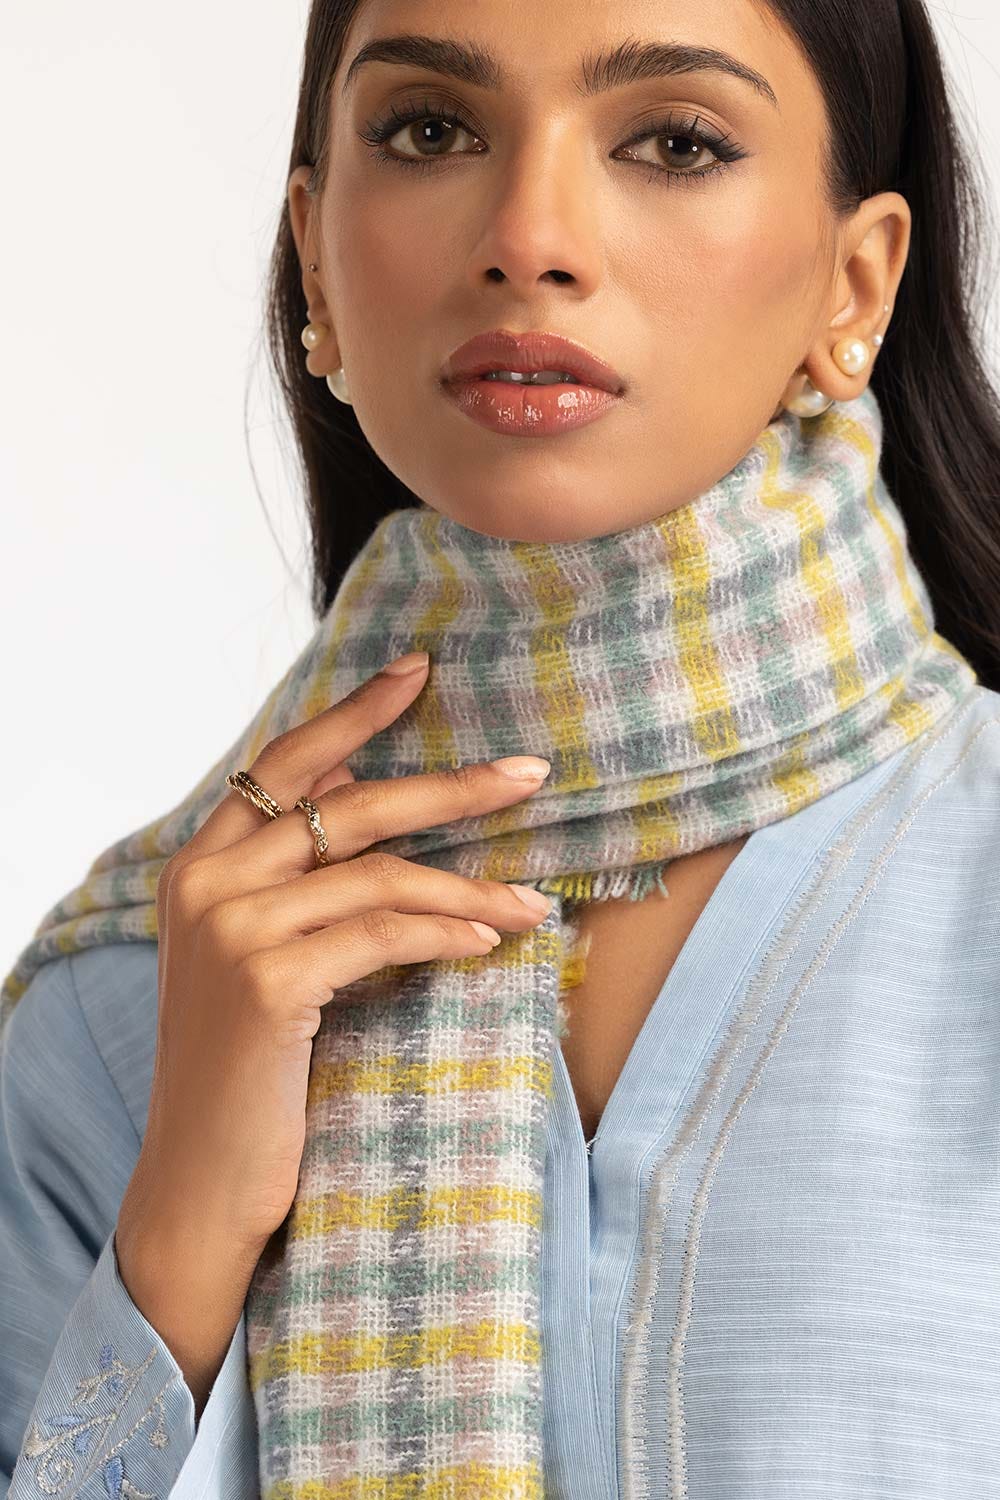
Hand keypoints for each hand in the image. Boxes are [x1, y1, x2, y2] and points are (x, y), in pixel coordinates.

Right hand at [117, 653, 552, 1261]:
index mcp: (200, 864)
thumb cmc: (247, 1068)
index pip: (285, 760)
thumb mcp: (260, 955)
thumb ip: (297, 876)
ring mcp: (231, 929)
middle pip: (347, 802)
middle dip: (449, 785)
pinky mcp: (264, 982)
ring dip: (472, 885)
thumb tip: (359, 783)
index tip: (419, 671)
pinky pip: (382, 933)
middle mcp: (206, 882)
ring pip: (381, 874)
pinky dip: (446, 932)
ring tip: (537, 898)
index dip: (355, 711)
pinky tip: (492, 941)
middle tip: (530, 771)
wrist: (199, 1181)